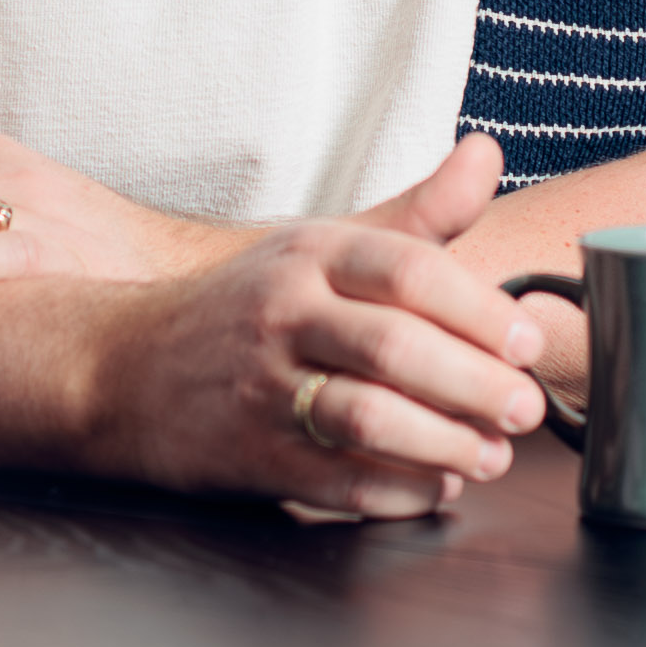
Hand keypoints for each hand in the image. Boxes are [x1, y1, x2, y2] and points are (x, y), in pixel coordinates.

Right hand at [88, 136, 553, 517]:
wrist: (118, 365)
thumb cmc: (244, 306)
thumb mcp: (321, 244)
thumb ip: (416, 214)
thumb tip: (487, 155)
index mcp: (311, 254)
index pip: (408, 270)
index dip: (478, 309)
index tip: (527, 342)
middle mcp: (284, 313)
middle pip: (394, 347)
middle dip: (476, 385)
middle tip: (526, 409)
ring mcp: (261, 387)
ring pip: (367, 417)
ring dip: (444, 444)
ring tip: (490, 455)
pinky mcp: (249, 456)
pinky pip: (336, 482)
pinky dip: (397, 491)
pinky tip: (436, 487)